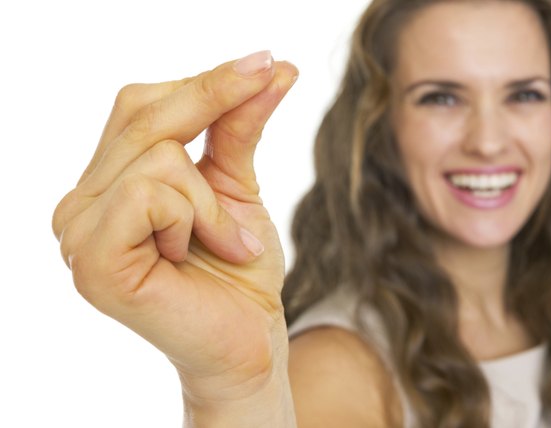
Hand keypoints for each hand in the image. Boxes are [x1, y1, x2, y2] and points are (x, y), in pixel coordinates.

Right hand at [53, 51, 297, 423]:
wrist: (248, 339)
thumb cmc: (239, 270)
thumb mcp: (238, 185)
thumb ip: (237, 125)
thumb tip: (270, 64)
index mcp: (107, 183)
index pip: (141, 105)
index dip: (205, 82)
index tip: (266, 64)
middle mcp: (82, 204)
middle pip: (144, 114)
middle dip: (217, 104)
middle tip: (272, 92)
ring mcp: (79, 233)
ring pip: (157, 156)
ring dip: (213, 200)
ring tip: (228, 243)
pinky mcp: (93, 261)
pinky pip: (150, 195)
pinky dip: (196, 219)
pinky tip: (198, 254)